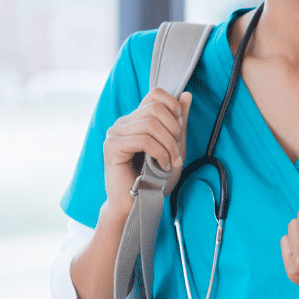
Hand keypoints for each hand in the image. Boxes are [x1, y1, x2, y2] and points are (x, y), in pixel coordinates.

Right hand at [102, 89, 191, 213]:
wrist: (140, 204)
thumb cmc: (155, 179)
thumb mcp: (174, 146)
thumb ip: (179, 121)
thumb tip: (186, 94)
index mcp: (136, 119)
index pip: (155, 94)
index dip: (173, 106)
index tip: (180, 130)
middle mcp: (123, 123)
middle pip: (155, 107)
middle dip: (174, 129)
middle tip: (177, 150)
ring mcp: (114, 134)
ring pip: (151, 124)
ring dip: (169, 145)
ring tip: (171, 162)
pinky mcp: (112, 147)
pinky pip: (143, 140)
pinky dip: (159, 153)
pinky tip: (161, 166)